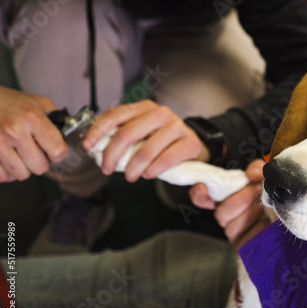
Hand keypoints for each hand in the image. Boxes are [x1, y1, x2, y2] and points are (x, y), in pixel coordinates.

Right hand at [0, 87, 66, 181]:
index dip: (59, 154)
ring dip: (24, 168)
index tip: (55, 151)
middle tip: (35, 152)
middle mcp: (14, 131)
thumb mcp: (40, 104)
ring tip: (20, 154)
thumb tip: (69, 137)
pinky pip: (3, 176)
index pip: (57, 150)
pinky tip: (8, 159)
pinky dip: (7, 172)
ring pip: (21, 174)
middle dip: (41, 162)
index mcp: (32, 118)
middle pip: (40, 167)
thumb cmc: (14, 103)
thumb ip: (57, 121)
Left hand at [83, 99, 209, 181]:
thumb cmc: (163, 141)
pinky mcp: (189, 142)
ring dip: (133, 168)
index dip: (98, 130)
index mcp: (144, 108)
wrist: (195, 144)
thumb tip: (95, 147)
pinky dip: (153, 170)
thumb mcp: (143, 132)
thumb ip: (123, 135)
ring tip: (130, 177)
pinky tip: (148, 175)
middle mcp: (160, 113)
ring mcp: (176, 127)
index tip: (87, 146)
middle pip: (127, 134)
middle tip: (106, 169)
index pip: (115, 115)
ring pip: (145, 150)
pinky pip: (165, 159)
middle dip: (112, 155)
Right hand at [190, 159, 269, 248]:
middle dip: (240, 200)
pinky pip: (247, 241)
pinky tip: (270, 222)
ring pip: (232, 228)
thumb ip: (256, 169)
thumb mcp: (265, 178)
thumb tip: (250, 174)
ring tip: (267, 205)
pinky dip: (259, 229)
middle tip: (257, 190)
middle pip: (221, 214)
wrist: (292, 216)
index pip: (202, 199)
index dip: (199, 195)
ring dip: (251, 213)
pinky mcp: (247, 249)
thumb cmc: (275, 197)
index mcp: (227, 199)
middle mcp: (228, 218)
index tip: (203, 187)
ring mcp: (236, 235)